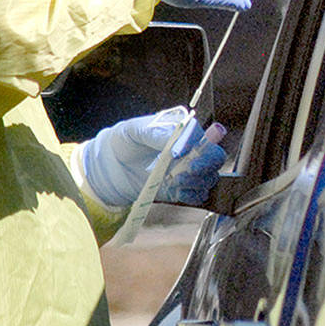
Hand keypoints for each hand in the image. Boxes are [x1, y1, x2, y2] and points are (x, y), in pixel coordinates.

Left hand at [80, 108, 225, 207]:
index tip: (184, 154)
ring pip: (209, 178)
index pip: (206, 137)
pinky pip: (197, 195)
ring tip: (174, 180)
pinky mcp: (180, 189)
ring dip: (196, 181)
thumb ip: (158, 134)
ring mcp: (187, 171)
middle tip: (186, 170)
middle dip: (204, 166)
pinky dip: (191, 195)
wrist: (110, 166)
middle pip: (214, 158)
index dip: (201, 146)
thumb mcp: (136, 130)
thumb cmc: (124, 141)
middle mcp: (190, 151)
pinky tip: (176, 190)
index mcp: (184, 131)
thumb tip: (178, 144)